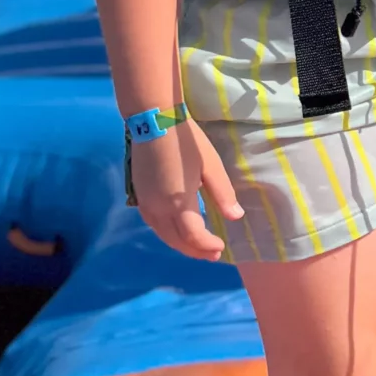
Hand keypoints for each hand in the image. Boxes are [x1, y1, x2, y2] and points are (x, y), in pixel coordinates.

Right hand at [130, 117, 240, 261]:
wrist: (154, 122)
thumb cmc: (187, 142)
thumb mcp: (211, 167)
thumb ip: (223, 194)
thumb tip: (236, 217)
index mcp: (179, 203)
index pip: (194, 236)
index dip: (207, 245)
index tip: (221, 247)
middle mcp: (158, 209)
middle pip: (176, 240)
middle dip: (195, 250)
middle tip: (212, 254)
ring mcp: (145, 203)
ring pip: (163, 234)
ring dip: (180, 244)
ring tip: (197, 247)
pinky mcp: (139, 196)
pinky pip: (153, 224)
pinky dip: (167, 234)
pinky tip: (177, 230)